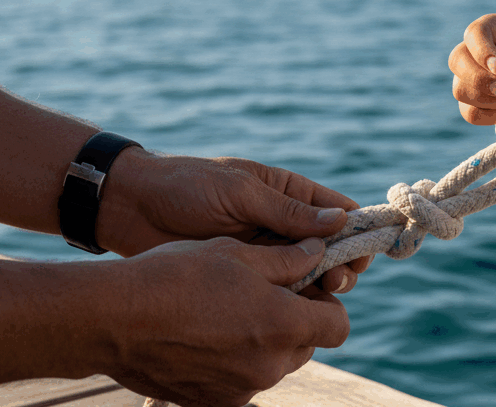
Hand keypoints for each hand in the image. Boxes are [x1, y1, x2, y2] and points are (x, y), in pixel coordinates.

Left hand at [96, 154, 370, 292]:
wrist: (131, 209)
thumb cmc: (185, 187)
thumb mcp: (239, 193)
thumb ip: (287, 211)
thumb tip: (339, 219)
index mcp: (287, 192)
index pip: (337, 211)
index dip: (357, 231)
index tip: (364, 251)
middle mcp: (283, 224)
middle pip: (329, 249)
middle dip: (340, 264)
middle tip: (335, 279)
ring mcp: (265, 252)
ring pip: (308, 273)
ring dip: (319, 284)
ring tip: (317, 292)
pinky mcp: (246, 276)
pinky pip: (279, 290)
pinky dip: (292, 300)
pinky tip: (293, 307)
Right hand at [107, 237, 347, 406]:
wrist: (112, 319)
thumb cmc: (177, 275)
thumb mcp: (238, 253)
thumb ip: (288, 258)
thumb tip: (318, 251)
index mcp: (284, 325)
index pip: (338, 325)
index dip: (327, 303)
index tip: (306, 288)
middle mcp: (269, 366)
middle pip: (307, 346)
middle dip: (296, 321)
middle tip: (264, 294)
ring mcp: (240, 389)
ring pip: (275, 364)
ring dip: (266, 341)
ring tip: (230, 311)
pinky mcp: (212, 402)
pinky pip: (242, 381)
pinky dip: (237, 361)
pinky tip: (207, 335)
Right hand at [449, 14, 495, 123]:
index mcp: (492, 29)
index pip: (474, 33)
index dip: (482, 50)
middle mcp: (473, 51)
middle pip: (457, 61)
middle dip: (479, 79)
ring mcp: (468, 78)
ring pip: (461, 90)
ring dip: (490, 99)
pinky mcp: (472, 104)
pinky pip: (471, 113)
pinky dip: (493, 116)